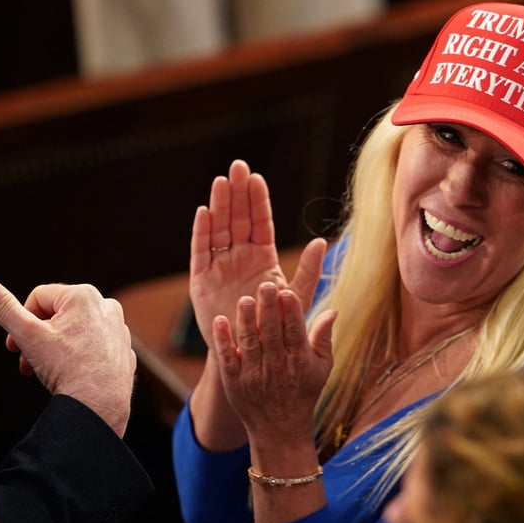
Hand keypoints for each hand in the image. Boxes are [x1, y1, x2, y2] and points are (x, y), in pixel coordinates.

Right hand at [0, 275, 135, 437]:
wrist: (99, 404)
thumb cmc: (66, 368)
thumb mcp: (27, 335)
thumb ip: (2, 308)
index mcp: (84, 295)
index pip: (38, 297)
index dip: (21, 321)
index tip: (14, 345)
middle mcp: (106, 306)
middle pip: (57, 315)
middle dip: (36, 337)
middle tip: (25, 360)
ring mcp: (119, 328)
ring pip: (74, 332)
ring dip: (53, 349)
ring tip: (44, 370)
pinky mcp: (123, 349)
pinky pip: (91, 348)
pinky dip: (77, 357)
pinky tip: (70, 374)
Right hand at [190, 159, 326, 349]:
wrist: (251, 355)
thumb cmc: (275, 326)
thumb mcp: (296, 298)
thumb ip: (309, 271)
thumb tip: (321, 242)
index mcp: (262, 257)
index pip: (260, 223)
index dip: (257, 201)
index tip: (257, 178)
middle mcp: (240, 257)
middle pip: (237, 219)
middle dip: (237, 193)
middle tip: (237, 167)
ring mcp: (220, 266)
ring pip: (219, 229)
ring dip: (219, 205)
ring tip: (221, 181)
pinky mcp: (202, 280)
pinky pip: (201, 252)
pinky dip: (202, 232)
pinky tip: (204, 212)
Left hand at [212, 283, 336, 445]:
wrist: (279, 429)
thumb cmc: (304, 392)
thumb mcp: (322, 367)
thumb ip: (324, 338)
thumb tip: (333, 310)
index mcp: (299, 361)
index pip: (295, 331)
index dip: (291, 312)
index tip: (287, 292)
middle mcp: (277, 367)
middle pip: (271, 332)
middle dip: (268, 308)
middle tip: (265, 284)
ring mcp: (254, 375)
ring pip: (249, 342)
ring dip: (246, 320)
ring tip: (245, 299)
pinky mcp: (234, 381)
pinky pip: (227, 357)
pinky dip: (223, 340)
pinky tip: (220, 321)